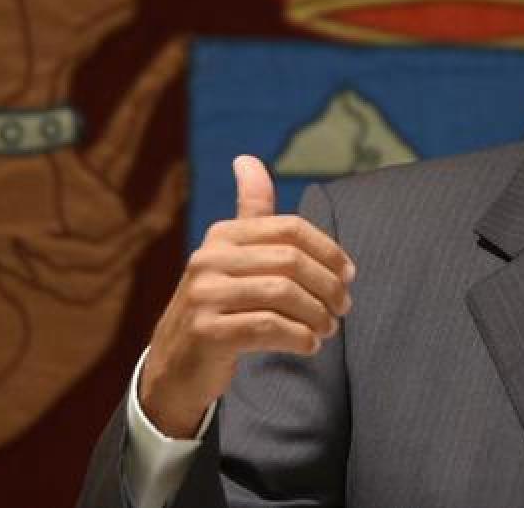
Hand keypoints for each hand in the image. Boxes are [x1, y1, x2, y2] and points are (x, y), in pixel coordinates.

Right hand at [138, 155, 354, 437]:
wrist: (175, 366)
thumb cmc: (219, 306)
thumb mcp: (231, 256)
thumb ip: (249, 211)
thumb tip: (247, 158)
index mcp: (222, 235)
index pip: (290, 229)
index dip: (328, 250)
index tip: (348, 275)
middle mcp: (209, 259)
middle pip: (291, 261)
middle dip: (327, 285)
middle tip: (343, 308)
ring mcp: (204, 295)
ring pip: (283, 294)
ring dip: (317, 314)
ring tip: (328, 328)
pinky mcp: (206, 332)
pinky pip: (268, 328)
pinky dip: (298, 337)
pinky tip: (309, 345)